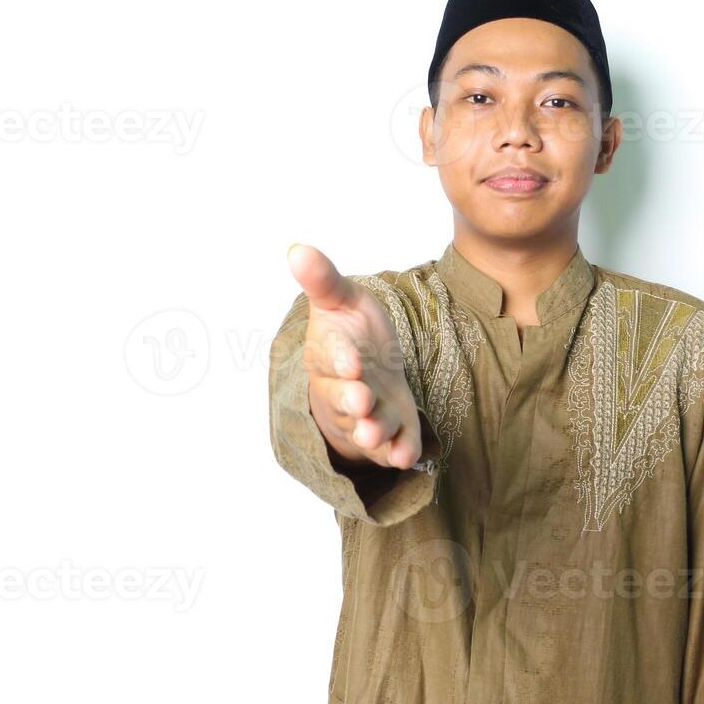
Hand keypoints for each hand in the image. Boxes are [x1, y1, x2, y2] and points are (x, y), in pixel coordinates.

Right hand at [286, 243, 425, 470]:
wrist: (366, 370)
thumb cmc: (352, 333)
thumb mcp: (341, 301)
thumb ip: (324, 280)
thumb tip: (297, 248)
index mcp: (329, 356)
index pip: (330, 357)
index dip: (340, 358)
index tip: (351, 359)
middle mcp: (343, 390)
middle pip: (343, 400)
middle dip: (351, 400)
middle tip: (362, 399)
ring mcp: (366, 415)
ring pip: (365, 427)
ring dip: (373, 431)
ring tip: (375, 433)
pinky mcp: (390, 432)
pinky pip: (391, 446)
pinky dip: (398, 451)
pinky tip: (406, 455)